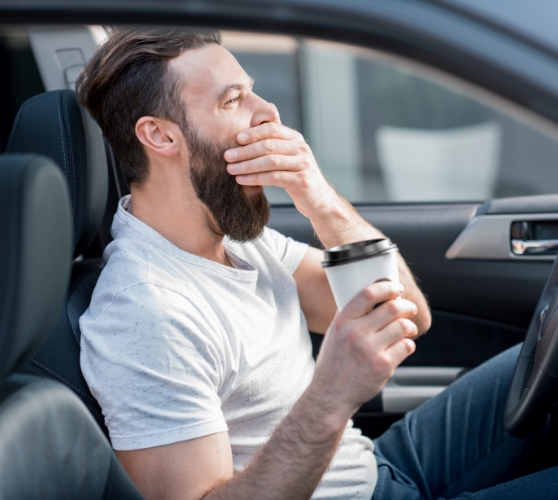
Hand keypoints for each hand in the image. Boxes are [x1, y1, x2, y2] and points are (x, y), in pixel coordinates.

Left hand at [224, 123, 335, 217]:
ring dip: (247, 165)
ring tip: (231, 169)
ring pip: (270, 161)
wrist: (318, 199)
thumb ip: (275, 142)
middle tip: (227, 156)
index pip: (272, 129)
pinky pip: (273, 178)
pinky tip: (242, 180)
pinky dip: (255, 178)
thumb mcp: (288, 156)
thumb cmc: (297, 176)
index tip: (236, 139)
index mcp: (296, 138)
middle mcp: (301, 148)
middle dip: (245, 151)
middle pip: (268, 146)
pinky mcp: (301, 181)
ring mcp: (303, 164)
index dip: (253, 133)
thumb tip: (255, 124)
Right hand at [309, 281, 417, 422]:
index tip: (396, 288)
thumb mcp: (333, 333)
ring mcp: (370, 350)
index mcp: (343, 322)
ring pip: (403, 326)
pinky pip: (406, 346)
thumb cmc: (333, 363)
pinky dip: (408, 344)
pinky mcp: (383, 366)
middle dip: (406, 306)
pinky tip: (402, 346)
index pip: (368, 294)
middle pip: (391, 308)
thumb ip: (348, 315)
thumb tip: (368, 297)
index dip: (387, 287)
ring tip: (408, 329)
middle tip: (409, 308)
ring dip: (410, 326)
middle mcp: (356, 333)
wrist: (330, 395)